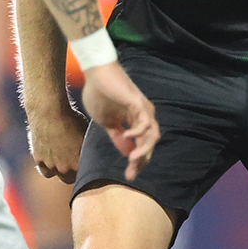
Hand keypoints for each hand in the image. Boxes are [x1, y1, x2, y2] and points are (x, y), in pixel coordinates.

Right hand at [25, 93, 88, 183]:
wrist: (49, 111)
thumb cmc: (71, 118)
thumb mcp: (86, 132)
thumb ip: (90, 146)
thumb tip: (98, 150)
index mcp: (80, 162)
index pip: (87, 176)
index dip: (86, 170)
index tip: (87, 166)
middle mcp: (65, 167)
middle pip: (71, 179)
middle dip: (72, 172)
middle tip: (73, 163)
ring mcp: (51, 165)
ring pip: (56, 174)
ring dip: (58, 170)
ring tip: (60, 160)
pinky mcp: (39, 159)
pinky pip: (44, 170)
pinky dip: (47, 167)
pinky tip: (50, 161)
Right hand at [78, 63, 158, 180]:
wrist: (95, 73)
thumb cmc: (98, 93)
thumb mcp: (106, 121)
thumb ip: (117, 136)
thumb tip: (125, 151)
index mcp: (135, 121)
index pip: (141, 145)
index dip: (137, 161)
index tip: (129, 175)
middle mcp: (143, 116)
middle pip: (149, 143)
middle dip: (141, 161)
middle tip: (131, 173)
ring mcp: (143, 109)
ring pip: (152, 135)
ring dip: (143, 150)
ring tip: (131, 160)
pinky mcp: (139, 103)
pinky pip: (145, 122)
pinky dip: (138, 132)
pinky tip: (126, 136)